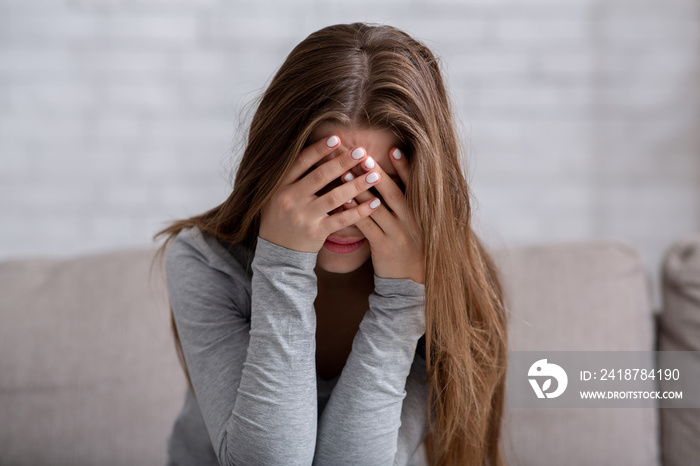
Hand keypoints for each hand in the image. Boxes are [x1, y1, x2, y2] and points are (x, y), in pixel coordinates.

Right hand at [259, 135, 382, 252]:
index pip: (300, 162)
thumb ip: (295, 176)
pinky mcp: (316, 232)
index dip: (319, 149)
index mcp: (280, 185)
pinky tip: (375, 202)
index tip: (337, 138)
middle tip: (362, 152)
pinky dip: (360, 211)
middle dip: (343, 162)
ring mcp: (304, 216)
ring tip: (375, 175)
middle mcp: (290, 199)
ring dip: (357, 185)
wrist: (277, 252)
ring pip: (335, 197)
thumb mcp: (279, 194)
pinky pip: (342, 219)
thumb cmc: (282, 217)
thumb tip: (321, 151)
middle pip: (320, 176)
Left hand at [340, 148, 424, 283]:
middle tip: (361, 154)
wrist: (411, 280)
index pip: (412, 186)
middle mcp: (411, 221)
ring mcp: (397, 234)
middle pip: (392, 192)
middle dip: (376, 172)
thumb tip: (391, 178)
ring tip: (344, 172)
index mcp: (420, 213)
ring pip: (376, 208)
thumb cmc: (409, 246)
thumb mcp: (415, 224)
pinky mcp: (383, 247)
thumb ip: (407, 204)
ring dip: (359, 189)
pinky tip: (342, 202)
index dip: (404, 168)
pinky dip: (354, 213)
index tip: (394, 149)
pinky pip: (366, 227)